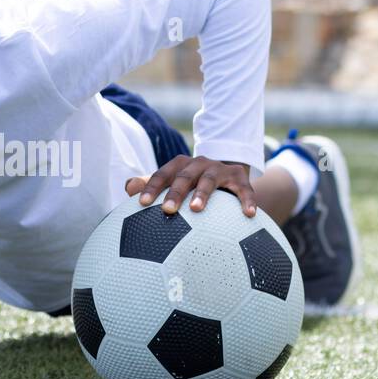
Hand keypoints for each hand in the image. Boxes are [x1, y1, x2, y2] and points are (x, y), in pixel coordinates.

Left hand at [125, 155, 256, 215]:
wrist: (225, 173)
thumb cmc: (191, 184)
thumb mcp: (172, 183)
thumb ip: (150, 185)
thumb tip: (128, 187)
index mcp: (180, 166)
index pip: (162, 174)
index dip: (152, 187)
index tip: (142, 203)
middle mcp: (199, 164)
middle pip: (184, 177)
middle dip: (175, 192)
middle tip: (167, 210)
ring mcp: (219, 170)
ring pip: (209, 180)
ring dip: (203, 194)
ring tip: (196, 209)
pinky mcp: (239, 178)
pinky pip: (244, 189)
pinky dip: (247, 201)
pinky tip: (249, 214)